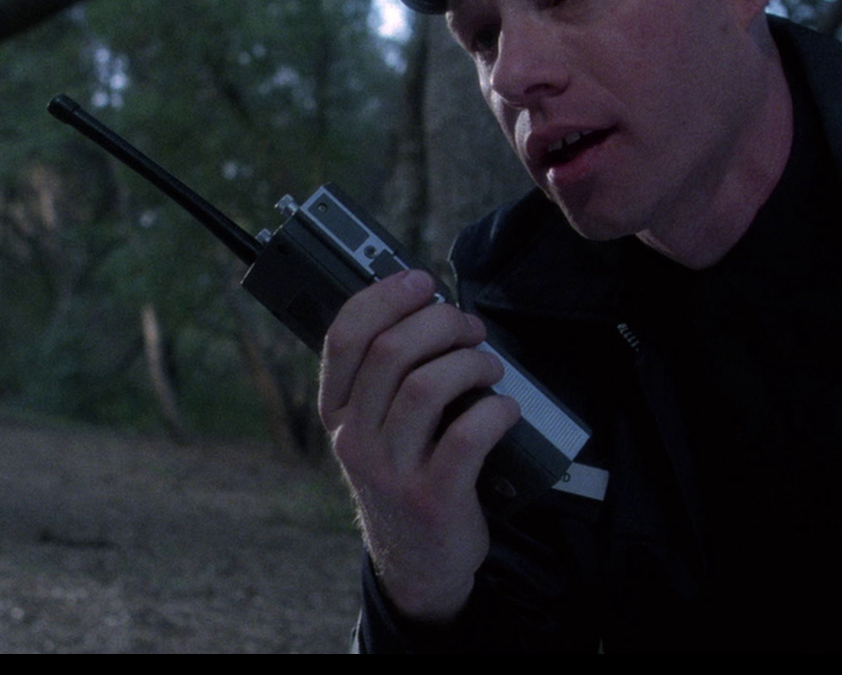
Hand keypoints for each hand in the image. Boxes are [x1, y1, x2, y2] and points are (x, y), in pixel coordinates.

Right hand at [319, 268, 521, 622]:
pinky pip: (466, 437)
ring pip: (427, 387)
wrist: (417, 559)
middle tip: (473, 330)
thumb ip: (389, 373)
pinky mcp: (432, 497)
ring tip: (489, 369)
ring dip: (471, 364)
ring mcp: (390, 470)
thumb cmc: (408, 470)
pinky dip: (495, 412)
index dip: (385, 296)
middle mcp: (353, 437)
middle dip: (443, 323)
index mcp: (336, 409)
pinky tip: (505, 409)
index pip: (345, 335)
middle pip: (391, 351)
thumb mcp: (377, 424)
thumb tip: (430, 304)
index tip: (423, 282)